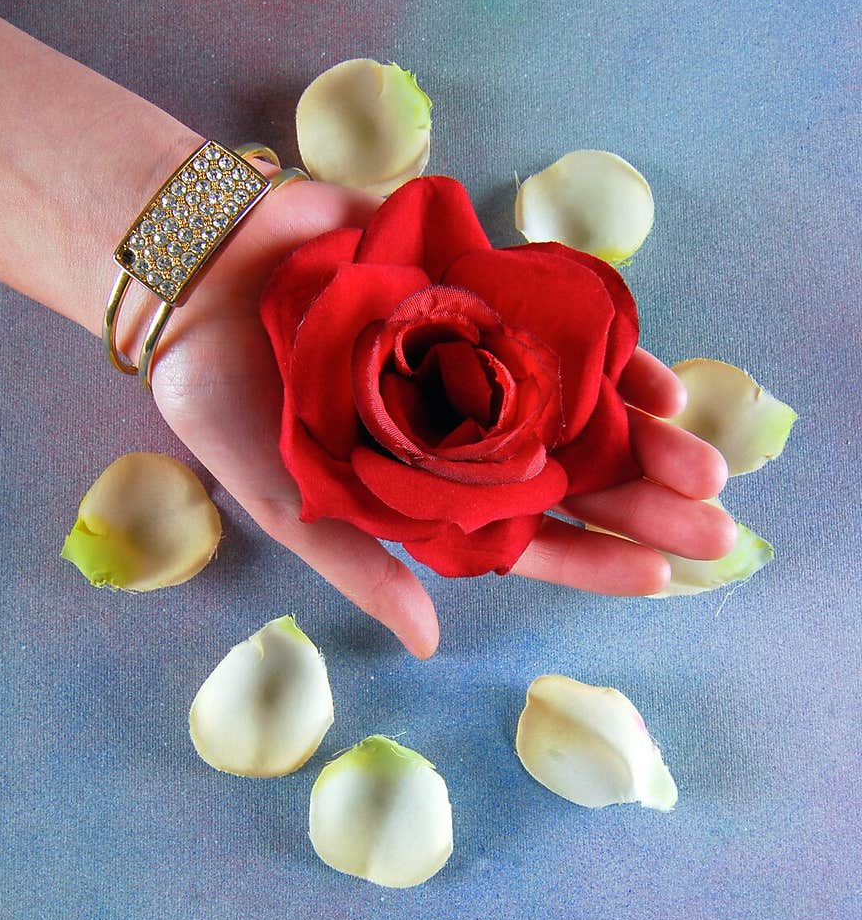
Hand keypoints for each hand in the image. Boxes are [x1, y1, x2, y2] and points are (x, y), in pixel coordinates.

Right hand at [146, 179, 732, 657]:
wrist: (199, 277)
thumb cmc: (228, 400)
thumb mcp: (287, 499)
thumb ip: (361, 564)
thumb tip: (429, 642)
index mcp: (427, 493)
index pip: (526, 540)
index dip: (592, 561)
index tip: (658, 578)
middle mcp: (466, 433)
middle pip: (573, 479)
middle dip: (646, 505)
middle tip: (720, 531)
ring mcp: (481, 365)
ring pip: (583, 409)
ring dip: (649, 438)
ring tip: (709, 469)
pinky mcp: (482, 296)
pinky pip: (564, 329)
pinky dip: (612, 355)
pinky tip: (662, 388)